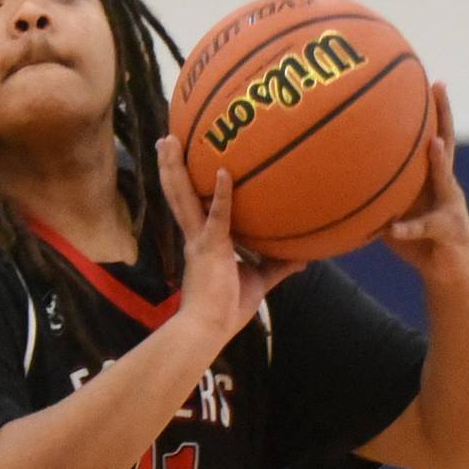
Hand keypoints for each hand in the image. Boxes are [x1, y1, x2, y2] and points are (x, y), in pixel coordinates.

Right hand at [157, 135, 305, 339]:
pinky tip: (228, 171)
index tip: (182, 164)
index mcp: (202, 243)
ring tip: (169, 140)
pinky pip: (219, 216)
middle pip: (180, 195)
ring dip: (176, 168)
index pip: (193, 207)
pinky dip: (224, 194)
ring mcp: (200, 240)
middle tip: (166, 139)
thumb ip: (276, 267)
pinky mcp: (211, 248)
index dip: (186, 186)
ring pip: (184, 197)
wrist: (208, 329)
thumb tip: (302, 259)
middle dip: (172, 167)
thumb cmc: (227, 311)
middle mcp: (195, 237)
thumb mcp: (257, 283)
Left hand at [382, 82, 468, 280]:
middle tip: (439, 85)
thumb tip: (334, 183)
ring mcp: (451, 207)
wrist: (449, 274)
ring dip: (440, 163)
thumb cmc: (418, 242)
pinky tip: (392, 230)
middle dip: (444, 114)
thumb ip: (374, 196)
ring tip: (433, 144)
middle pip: (447, 143)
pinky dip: (407, 230)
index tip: (420, 77)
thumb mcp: (393, 213)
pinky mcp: (448, 232)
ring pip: (446, 180)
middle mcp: (446, 186)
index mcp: (430, 179)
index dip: (426, 109)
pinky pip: (424, 229)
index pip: (429, 136)